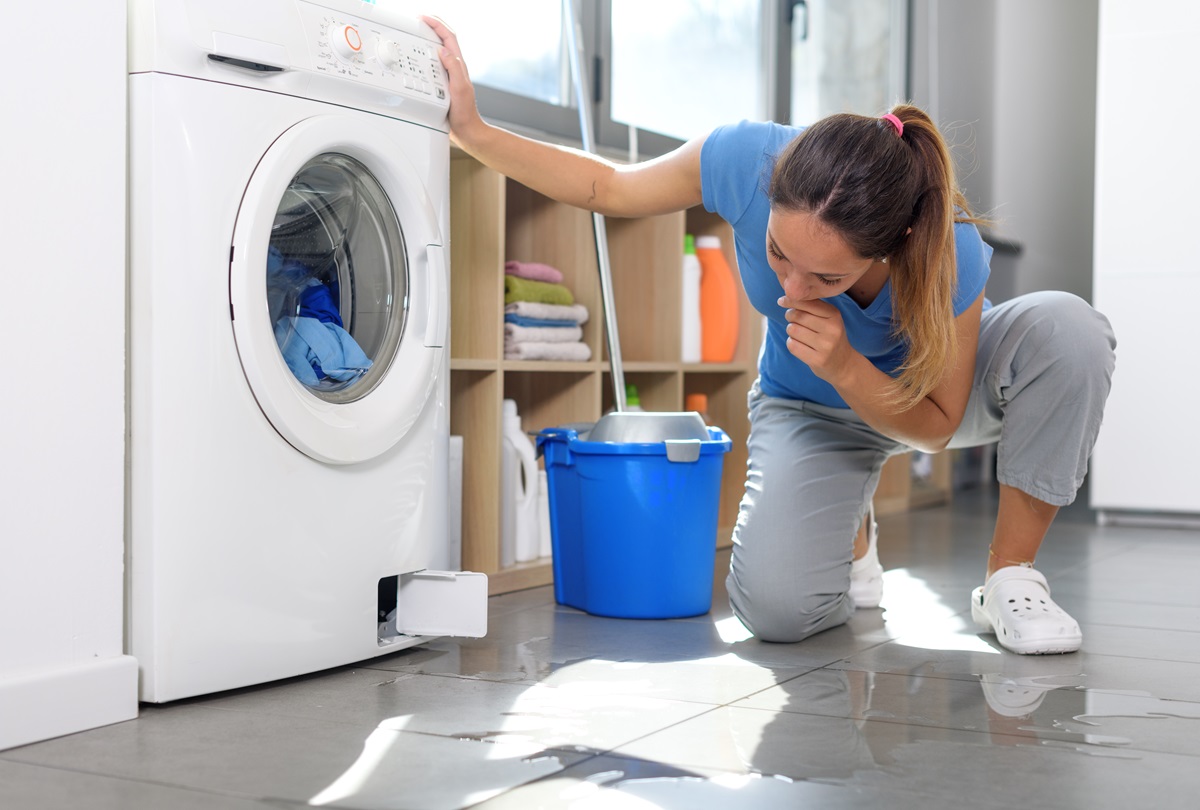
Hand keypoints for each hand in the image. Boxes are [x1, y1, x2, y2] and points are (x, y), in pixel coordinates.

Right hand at [420, 16, 484, 147]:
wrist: (466, 130)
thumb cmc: (465, 112)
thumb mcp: (459, 88)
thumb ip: (454, 68)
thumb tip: (444, 50)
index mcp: (459, 65)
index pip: (449, 38)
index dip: (437, 25)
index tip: (425, 18)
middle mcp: (454, 68)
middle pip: (444, 40)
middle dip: (433, 27)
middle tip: (420, 21)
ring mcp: (448, 76)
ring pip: (438, 52)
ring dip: (429, 40)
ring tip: (418, 33)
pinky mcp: (443, 85)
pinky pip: (433, 65)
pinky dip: (426, 57)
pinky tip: (418, 60)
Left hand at [780, 297, 858, 385]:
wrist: (843, 363)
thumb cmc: (829, 336)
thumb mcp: (827, 318)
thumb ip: (811, 307)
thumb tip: (785, 298)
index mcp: (834, 314)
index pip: (808, 303)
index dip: (791, 300)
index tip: (781, 301)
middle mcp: (832, 329)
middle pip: (797, 316)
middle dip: (790, 316)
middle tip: (794, 321)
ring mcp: (826, 345)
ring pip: (792, 330)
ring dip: (791, 331)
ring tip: (801, 335)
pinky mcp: (818, 360)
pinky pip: (792, 345)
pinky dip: (792, 343)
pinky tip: (801, 346)